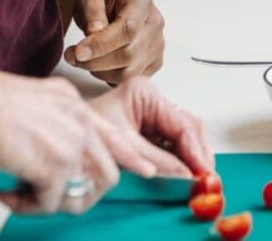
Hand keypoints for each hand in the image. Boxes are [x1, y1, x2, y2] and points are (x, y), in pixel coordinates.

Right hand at [0, 61, 117, 214]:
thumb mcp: (31, 101)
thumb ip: (50, 122)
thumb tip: (46, 153)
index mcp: (71, 101)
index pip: (111, 133)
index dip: (128, 156)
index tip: (144, 170)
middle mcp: (78, 118)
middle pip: (107, 170)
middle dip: (84, 193)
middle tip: (51, 199)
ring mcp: (71, 142)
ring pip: (81, 192)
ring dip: (53, 202)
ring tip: (24, 197)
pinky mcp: (55, 166)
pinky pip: (48, 203)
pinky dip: (26, 206)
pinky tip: (5, 193)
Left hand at [64, 0, 164, 84]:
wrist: (116, 4)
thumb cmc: (103, 0)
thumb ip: (91, 13)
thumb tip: (93, 34)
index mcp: (141, 2)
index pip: (127, 29)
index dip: (101, 45)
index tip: (78, 52)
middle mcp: (155, 24)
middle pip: (128, 54)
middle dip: (95, 61)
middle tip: (72, 56)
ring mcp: (157, 45)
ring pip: (130, 72)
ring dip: (101, 71)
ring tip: (84, 59)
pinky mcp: (154, 62)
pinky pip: (131, 79)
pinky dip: (111, 77)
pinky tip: (99, 64)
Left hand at [89, 77, 214, 177]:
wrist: (64, 134)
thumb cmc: (85, 131)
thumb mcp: (123, 146)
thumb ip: (157, 160)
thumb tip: (187, 174)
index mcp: (145, 93)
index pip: (181, 123)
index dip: (195, 150)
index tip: (204, 172)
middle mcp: (152, 100)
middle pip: (188, 126)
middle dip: (198, 153)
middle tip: (206, 178)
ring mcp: (152, 113)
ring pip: (185, 135)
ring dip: (192, 157)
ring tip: (198, 178)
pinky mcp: (150, 127)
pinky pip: (173, 142)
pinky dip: (181, 158)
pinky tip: (185, 172)